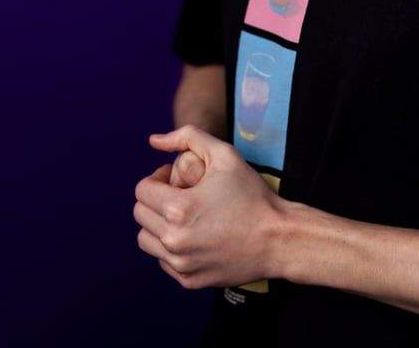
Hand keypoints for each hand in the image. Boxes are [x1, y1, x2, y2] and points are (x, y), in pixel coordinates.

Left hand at [134, 125, 280, 288]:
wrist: (277, 239)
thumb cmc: (252, 194)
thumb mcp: (224, 154)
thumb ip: (187, 136)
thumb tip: (154, 140)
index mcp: (178, 209)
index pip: (142, 191)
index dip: (157, 178)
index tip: (175, 178)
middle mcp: (174, 240)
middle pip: (141, 215)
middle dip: (156, 199)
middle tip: (180, 193)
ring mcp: (180, 264)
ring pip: (147, 240)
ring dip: (158, 224)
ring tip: (184, 215)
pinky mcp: (188, 281)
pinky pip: (163, 260)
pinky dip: (171, 246)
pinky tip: (195, 234)